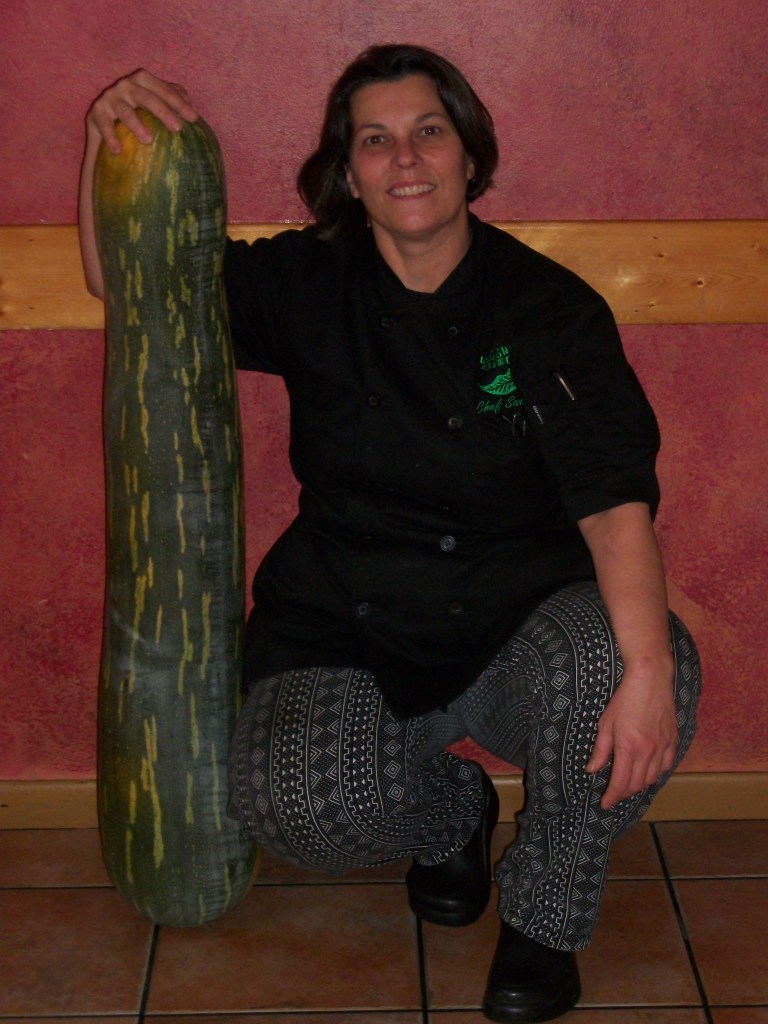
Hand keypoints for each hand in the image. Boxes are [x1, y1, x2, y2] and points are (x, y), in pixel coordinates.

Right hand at [86, 68, 198, 153]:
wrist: (106, 125)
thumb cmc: (138, 113)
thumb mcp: (153, 105)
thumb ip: (170, 99)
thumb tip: (189, 104)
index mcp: (143, 81)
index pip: (164, 90)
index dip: (179, 103)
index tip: (194, 119)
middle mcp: (126, 86)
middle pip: (146, 97)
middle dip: (163, 111)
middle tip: (177, 128)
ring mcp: (110, 97)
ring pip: (125, 110)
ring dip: (136, 124)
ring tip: (149, 140)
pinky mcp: (96, 112)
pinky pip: (104, 124)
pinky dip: (110, 137)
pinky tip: (118, 150)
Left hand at [585, 660, 677, 809]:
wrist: (650, 680)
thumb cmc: (624, 699)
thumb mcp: (605, 723)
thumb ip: (600, 750)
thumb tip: (592, 769)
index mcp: (628, 747)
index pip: (620, 783)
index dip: (612, 796)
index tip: (605, 804)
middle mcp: (648, 751)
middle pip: (637, 784)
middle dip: (624, 793)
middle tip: (614, 794)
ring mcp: (663, 747)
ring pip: (652, 778)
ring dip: (640, 785)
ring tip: (629, 785)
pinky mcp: (673, 740)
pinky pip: (666, 766)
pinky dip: (656, 774)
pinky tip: (648, 772)